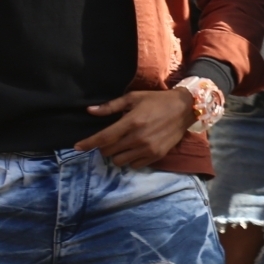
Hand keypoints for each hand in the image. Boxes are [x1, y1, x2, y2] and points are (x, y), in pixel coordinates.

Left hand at [75, 88, 196, 167]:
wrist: (185, 108)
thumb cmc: (157, 100)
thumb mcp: (134, 98)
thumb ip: (111, 106)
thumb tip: (90, 111)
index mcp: (131, 122)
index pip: (103, 138)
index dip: (88, 144)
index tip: (77, 147)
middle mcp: (138, 138)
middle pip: (108, 151)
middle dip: (104, 147)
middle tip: (109, 140)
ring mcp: (148, 148)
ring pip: (119, 161)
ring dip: (116, 154)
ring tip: (122, 146)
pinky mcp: (157, 155)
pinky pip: (134, 165)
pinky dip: (130, 159)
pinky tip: (134, 150)